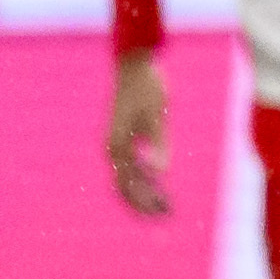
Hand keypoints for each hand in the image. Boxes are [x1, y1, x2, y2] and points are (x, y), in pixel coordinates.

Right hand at [108, 52, 172, 215]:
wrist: (135, 65)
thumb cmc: (149, 88)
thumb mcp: (159, 117)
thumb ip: (159, 146)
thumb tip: (160, 173)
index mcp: (118, 146)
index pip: (129, 186)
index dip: (145, 202)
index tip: (164, 211)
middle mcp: (112, 147)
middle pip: (124, 187)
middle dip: (144, 203)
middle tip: (167, 213)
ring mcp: (115, 142)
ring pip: (126, 178)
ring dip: (143, 192)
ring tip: (165, 203)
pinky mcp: (122, 136)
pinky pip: (129, 165)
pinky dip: (142, 178)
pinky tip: (158, 182)